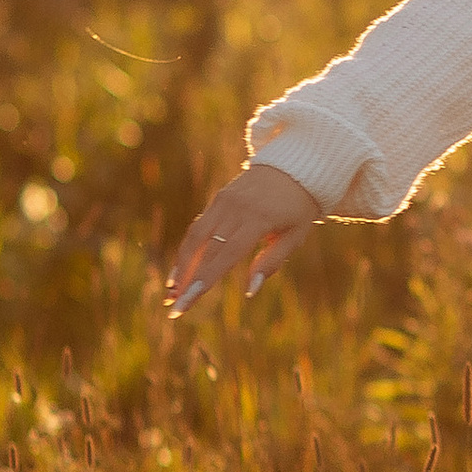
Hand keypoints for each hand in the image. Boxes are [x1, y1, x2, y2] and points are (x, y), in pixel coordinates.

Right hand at [166, 159, 321, 315]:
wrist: (296, 165)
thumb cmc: (298, 207)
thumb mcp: (295, 235)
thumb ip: (272, 261)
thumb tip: (249, 291)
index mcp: (259, 219)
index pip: (227, 255)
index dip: (206, 279)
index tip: (188, 301)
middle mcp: (237, 208)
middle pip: (206, 248)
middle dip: (188, 279)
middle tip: (174, 306)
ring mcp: (225, 200)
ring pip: (196, 236)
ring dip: (181, 265)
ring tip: (172, 292)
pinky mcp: (219, 197)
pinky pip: (199, 226)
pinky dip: (188, 248)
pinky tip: (181, 269)